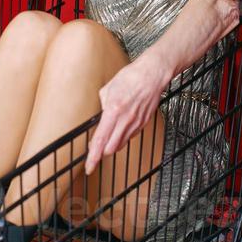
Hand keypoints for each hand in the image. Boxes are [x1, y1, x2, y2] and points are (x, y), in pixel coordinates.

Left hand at [84, 55, 169, 175]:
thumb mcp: (108, 89)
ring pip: (121, 144)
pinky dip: (122, 137)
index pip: (100, 140)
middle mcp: (125, 120)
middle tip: (94, 148)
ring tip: (107, 138)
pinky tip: (120, 129)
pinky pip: (130, 136)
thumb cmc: (131, 77)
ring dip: (112, 145)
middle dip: (101, 151)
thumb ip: (102, 106)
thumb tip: (101, 117)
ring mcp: (136, 123)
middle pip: (110, 148)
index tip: (89, 166)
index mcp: (113, 111)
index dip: (93, 156)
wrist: (152, 75)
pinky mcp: (143, 123)